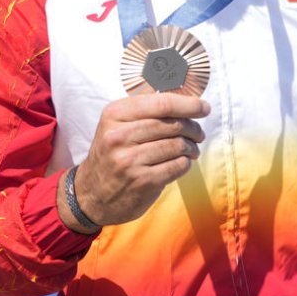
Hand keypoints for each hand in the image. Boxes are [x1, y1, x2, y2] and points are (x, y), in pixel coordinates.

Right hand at [59, 93, 209, 230]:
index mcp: (115, 114)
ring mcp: (129, 160)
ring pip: (178, 145)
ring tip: (191, 149)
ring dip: (191, 147)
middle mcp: (119, 136)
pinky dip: (185, 163)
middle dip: (193, 128)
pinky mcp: (142, 181)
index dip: (189, 104)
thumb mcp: (118, 124)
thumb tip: (189, 101)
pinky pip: (178, 165)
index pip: (162, 103)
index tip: (204, 108)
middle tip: (198, 133)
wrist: (92, 194)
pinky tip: (181, 162)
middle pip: (173, 124)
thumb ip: (147, 110)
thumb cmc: (114, 152)